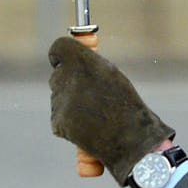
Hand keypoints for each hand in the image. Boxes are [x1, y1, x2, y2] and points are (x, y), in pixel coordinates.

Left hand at [47, 36, 173, 184]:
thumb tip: (71, 60)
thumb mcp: (111, 75)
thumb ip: (89, 65)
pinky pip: (59, 116)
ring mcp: (60, 102)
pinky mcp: (58, 122)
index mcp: (83, 61)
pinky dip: (69, 121)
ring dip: (71, 102)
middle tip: (89, 93)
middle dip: (69, 80)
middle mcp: (67, 78)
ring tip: (95, 113)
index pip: (59, 48)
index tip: (66, 60)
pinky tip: (88, 126)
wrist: (130, 139)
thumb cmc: (126, 105)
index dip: (62, 55)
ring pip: (58, 96)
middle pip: (58, 74)